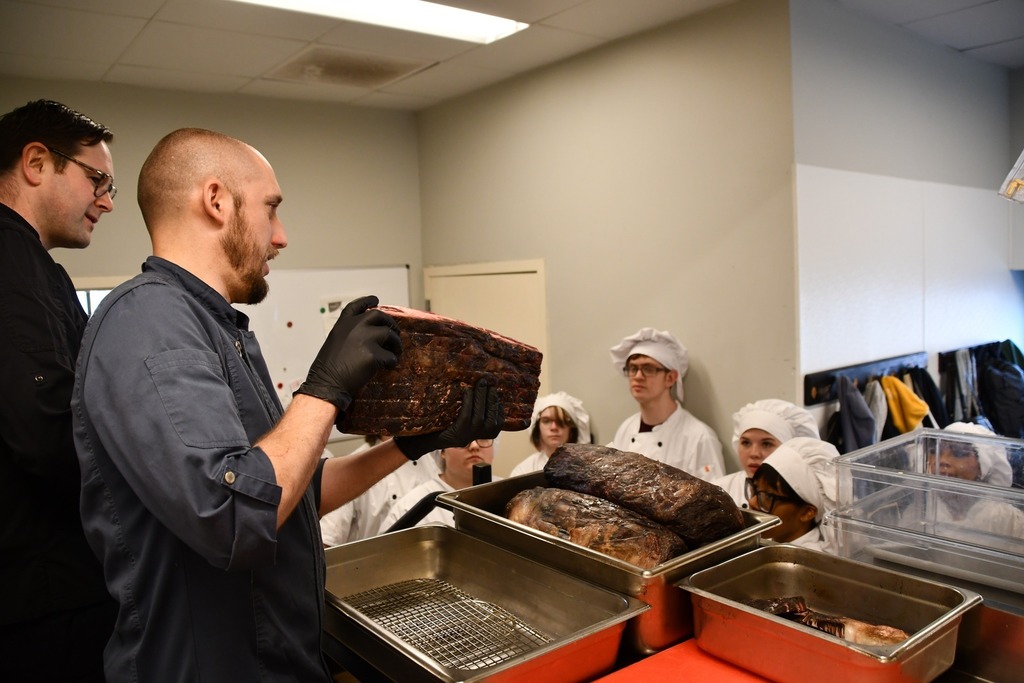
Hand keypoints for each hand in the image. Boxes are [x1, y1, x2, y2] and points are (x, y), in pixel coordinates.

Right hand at [294, 295, 401, 414]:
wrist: (327, 384)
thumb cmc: (327, 369)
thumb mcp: (334, 343)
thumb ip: (349, 336)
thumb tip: (367, 338)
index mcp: (343, 324)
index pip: (356, 306)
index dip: (367, 301)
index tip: (375, 299)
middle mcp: (355, 327)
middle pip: (379, 316)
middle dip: (389, 323)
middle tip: (395, 333)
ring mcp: (365, 339)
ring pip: (389, 334)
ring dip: (395, 343)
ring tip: (396, 352)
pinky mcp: (374, 355)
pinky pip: (390, 356)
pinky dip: (392, 362)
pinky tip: (387, 367)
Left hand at [394, 378, 503, 459]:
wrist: (422, 440)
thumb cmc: (441, 427)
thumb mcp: (461, 422)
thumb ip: (473, 413)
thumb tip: (483, 393)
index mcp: (480, 436)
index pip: (497, 424)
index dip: (498, 408)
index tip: (496, 394)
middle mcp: (476, 438)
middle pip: (490, 418)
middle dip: (491, 398)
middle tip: (489, 382)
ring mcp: (467, 436)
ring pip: (480, 416)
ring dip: (482, 397)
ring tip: (481, 383)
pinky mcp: (457, 433)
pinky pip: (467, 415)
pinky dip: (469, 402)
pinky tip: (468, 391)